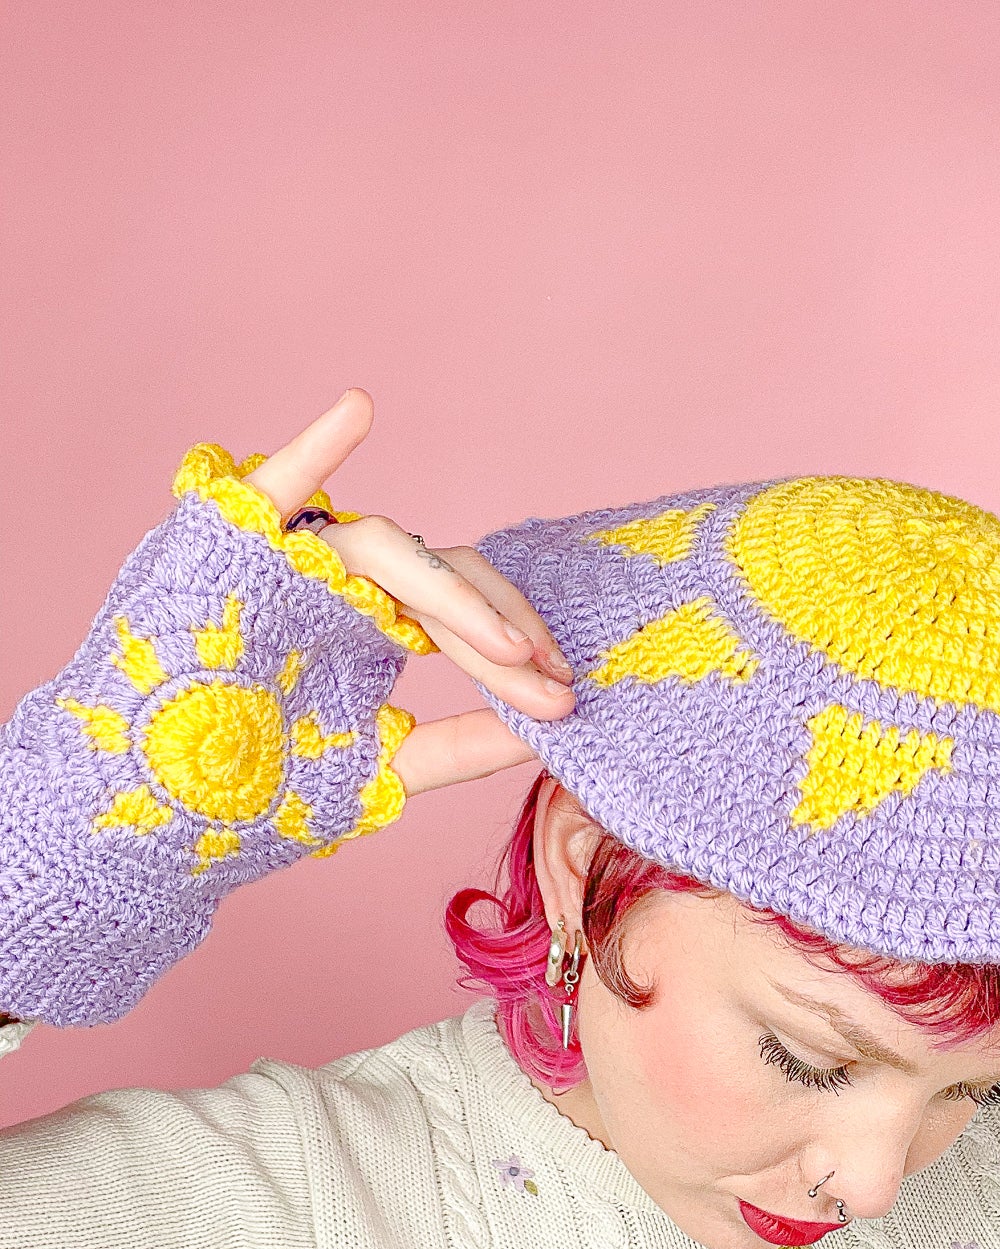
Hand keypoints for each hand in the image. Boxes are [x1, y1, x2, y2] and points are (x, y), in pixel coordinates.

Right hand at [244, 390, 574, 797]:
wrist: (158, 814)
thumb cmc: (258, 790)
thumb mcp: (385, 768)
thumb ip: (462, 746)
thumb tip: (546, 732)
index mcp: (373, 624)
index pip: (466, 619)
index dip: (517, 653)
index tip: (566, 698)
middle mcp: (340, 582)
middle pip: (444, 578)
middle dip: (502, 632)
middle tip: (552, 678)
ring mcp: (290, 561)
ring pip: (387, 549)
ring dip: (453, 595)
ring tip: (506, 647)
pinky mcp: (230, 549)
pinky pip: (271, 488)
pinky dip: (313, 448)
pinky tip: (358, 409)